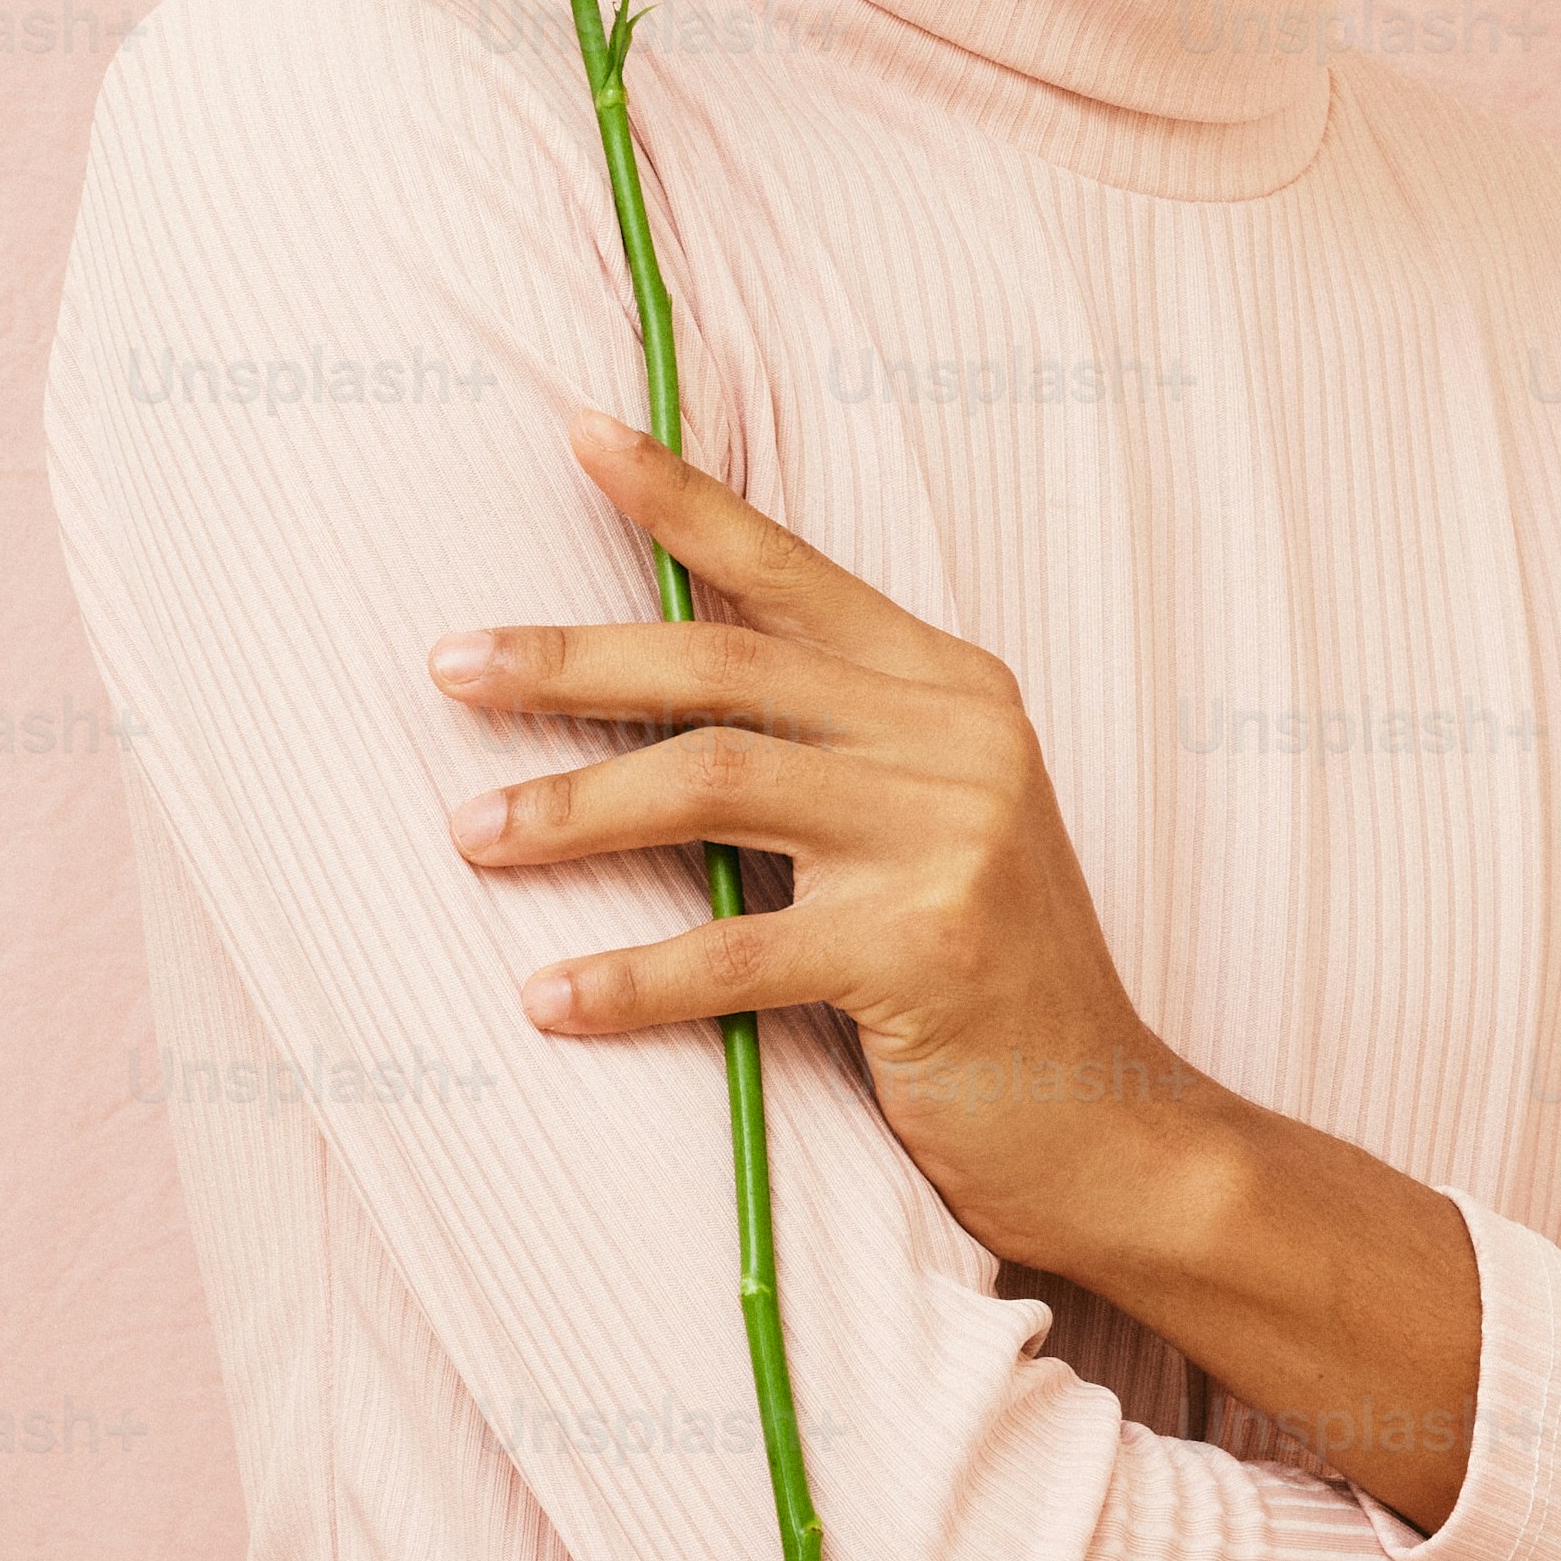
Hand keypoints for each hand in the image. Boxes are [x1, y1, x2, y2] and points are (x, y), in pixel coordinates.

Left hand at [426, 407, 1234, 1286]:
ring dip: (573, 808)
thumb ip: (827, 744)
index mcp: (950, 688)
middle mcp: (955, 738)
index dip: (682, 500)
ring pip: (713, 784)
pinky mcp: (924, 949)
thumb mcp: (925, 825)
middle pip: (723, 667)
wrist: (1111, 1124)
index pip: (789, 572)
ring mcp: (948, 837)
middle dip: (571, 662)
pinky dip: (630, 975)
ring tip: (469, 831)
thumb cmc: (984, 978)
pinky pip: (736, 949)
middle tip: (449, 667)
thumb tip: (652, 681)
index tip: (578, 435)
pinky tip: (548, 997)